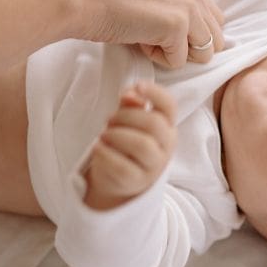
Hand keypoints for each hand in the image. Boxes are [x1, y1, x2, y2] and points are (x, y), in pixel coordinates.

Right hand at [57, 0, 223, 66]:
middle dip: (190, 49)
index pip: (214, 21)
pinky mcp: (177, 26)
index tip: (164, 35)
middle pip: (216, 39)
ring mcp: (188, 8)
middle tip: (158, 40)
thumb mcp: (151, 0)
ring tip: (149, 39)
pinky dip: (158, 59)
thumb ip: (175, 12)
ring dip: (177, 54)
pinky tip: (139, 40)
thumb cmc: (108, 2)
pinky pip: (179, 61)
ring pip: (204, 53)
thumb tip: (193, 42)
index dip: (192, 37)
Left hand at [84, 83, 177, 209]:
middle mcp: (166, 146)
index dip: (155, 93)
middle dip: (127, 116)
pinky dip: (106, 154)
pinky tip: (97, 147)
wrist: (116, 179)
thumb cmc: (123, 143)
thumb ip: (130, 105)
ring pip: (142, 145)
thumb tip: (131, 94)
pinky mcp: (137, 181)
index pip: (169, 106)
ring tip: (103, 135)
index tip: (137, 85)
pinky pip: (123, 167)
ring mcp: (154, 166)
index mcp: (167, 126)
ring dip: (117, 135)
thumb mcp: (127, 121)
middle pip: (154, 124)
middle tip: (109, 119)